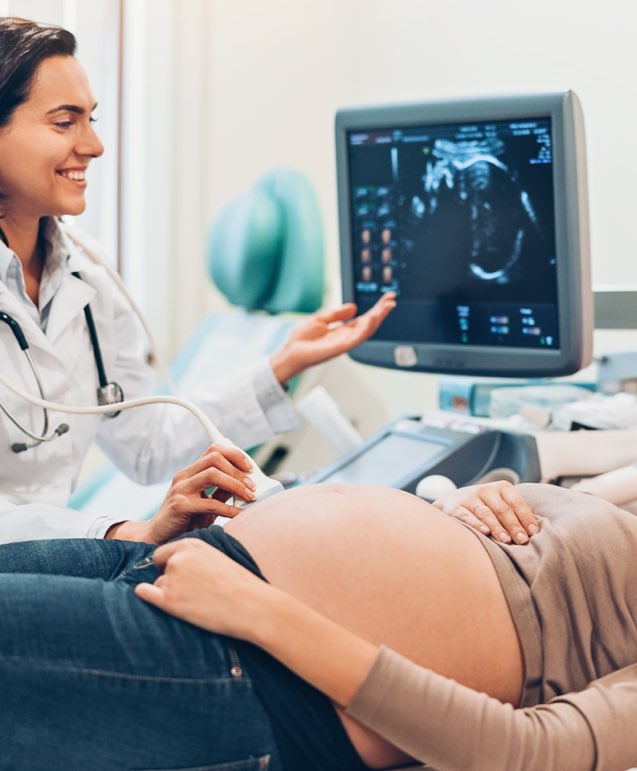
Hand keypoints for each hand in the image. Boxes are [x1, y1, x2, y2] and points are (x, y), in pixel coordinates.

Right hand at [106, 444, 256, 543]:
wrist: (158, 538)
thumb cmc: (185, 520)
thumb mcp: (206, 503)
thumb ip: (221, 492)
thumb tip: (246, 485)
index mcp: (190, 472)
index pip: (213, 450)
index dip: (234, 454)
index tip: (250, 467)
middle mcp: (184, 476)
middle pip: (214, 458)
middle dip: (237, 470)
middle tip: (252, 485)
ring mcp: (180, 489)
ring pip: (212, 474)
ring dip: (236, 484)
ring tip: (249, 496)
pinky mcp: (180, 506)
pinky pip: (210, 503)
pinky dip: (229, 509)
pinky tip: (240, 515)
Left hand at [134, 538, 270, 639]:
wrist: (252, 605)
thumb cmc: (240, 584)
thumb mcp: (217, 558)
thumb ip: (196, 557)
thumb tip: (178, 564)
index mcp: (191, 544)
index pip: (164, 552)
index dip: (170, 564)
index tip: (181, 575)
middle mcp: (178, 558)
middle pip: (160, 568)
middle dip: (168, 577)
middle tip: (189, 590)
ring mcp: (172, 579)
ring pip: (158, 585)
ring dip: (170, 593)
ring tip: (195, 601)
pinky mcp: (169, 601)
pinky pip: (145, 594)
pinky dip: (147, 596)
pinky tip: (155, 600)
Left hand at [269, 292, 395, 383]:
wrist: (289, 352)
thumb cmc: (300, 338)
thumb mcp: (320, 319)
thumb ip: (337, 314)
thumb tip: (354, 307)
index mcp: (342, 330)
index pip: (364, 318)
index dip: (376, 308)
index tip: (386, 297)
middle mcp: (346, 337)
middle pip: (369, 323)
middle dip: (381, 311)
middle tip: (392, 299)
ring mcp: (344, 343)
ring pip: (366, 331)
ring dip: (378, 318)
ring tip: (387, 306)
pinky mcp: (340, 348)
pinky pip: (356, 338)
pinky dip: (365, 329)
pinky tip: (372, 318)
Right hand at [433, 480, 539, 544]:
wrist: (452, 501)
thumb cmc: (485, 506)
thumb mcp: (500, 502)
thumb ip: (515, 511)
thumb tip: (533, 529)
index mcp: (501, 487)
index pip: (516, 502)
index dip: (525, 518)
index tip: (533, 533)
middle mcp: (485, 490)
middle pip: (502, 509)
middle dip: (514, 526)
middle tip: (522, 541)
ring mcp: (469, 498)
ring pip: (486, 513)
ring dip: (497, 527)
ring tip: (506, 540)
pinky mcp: (455, 507)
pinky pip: (467, 516)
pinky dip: (476, 524)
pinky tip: (485, 532)